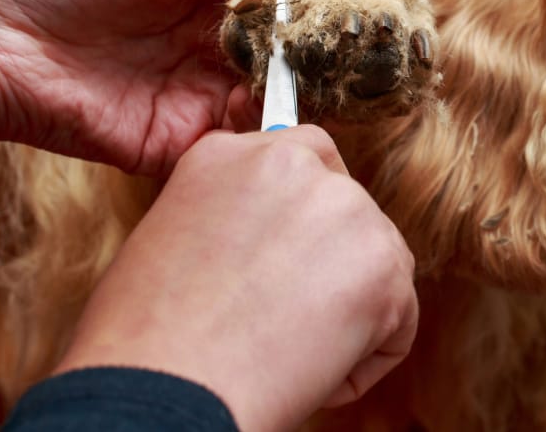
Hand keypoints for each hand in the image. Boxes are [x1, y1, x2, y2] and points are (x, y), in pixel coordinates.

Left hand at [0, 0, 363, 174]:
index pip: (289, 7)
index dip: (330, 10)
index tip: (376, 12)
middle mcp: (209, 49)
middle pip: (289, 61)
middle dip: (328, 60)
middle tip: (374, 58)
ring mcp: (193, 98)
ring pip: (272, 106)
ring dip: (305, 98)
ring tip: (343, 84)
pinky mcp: (172, 144)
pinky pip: (233, 147)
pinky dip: (265, 138)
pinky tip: (293, 118)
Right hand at [53, 125, 418, 431]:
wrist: (162, 392)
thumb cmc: (147, 341)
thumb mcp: (173, 237)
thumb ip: (237, 215)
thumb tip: (281, 235)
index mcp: (232, 153)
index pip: (303, 162)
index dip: (300, 221)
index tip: (281, 263)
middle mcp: (294, 163)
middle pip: (348, 209)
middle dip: (330, 263)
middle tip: (282, 316)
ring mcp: (346, 208)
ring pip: (379, 263)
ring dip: (350, 309)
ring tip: (284, 347)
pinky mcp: (384, 263)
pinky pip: (398, 319)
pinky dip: (366, 358)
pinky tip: (313, 372)